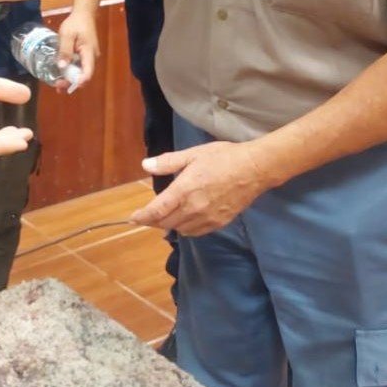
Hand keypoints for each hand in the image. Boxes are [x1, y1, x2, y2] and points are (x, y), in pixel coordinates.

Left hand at [55, 9, 99, 88]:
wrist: (83, 14)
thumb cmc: (75, 23)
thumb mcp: (67, 35)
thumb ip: (65, 50)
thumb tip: (62, 66)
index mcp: (89, 53)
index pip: (87, 73)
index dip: (78, 82)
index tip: (66, 86)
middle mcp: (92, 58)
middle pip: (84, 75)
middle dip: (71, 83)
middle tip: (58, 86)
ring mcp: (89, 57)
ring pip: (81, 72)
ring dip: (71, 79)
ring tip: (57, 83)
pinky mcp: (85, 55)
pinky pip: (79, 67)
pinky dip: (71, 72)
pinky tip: (62, 74)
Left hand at [130, 140, 272, 235]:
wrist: (254, 169)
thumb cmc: (222, 157)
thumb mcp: (192, 154)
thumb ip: (168, 162)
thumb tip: (145, 166)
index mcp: (184, 190)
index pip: (157, 210)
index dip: (142, 216)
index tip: (132, 218)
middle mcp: (194, 208)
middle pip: (166, 222)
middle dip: (153, 221)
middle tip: (146, 216)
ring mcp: (207, 218)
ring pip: (181, 229)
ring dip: (169, 225)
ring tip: (164, 218)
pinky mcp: (219, 223)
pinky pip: (196, 232)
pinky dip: (186, 229)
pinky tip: (184, 222)